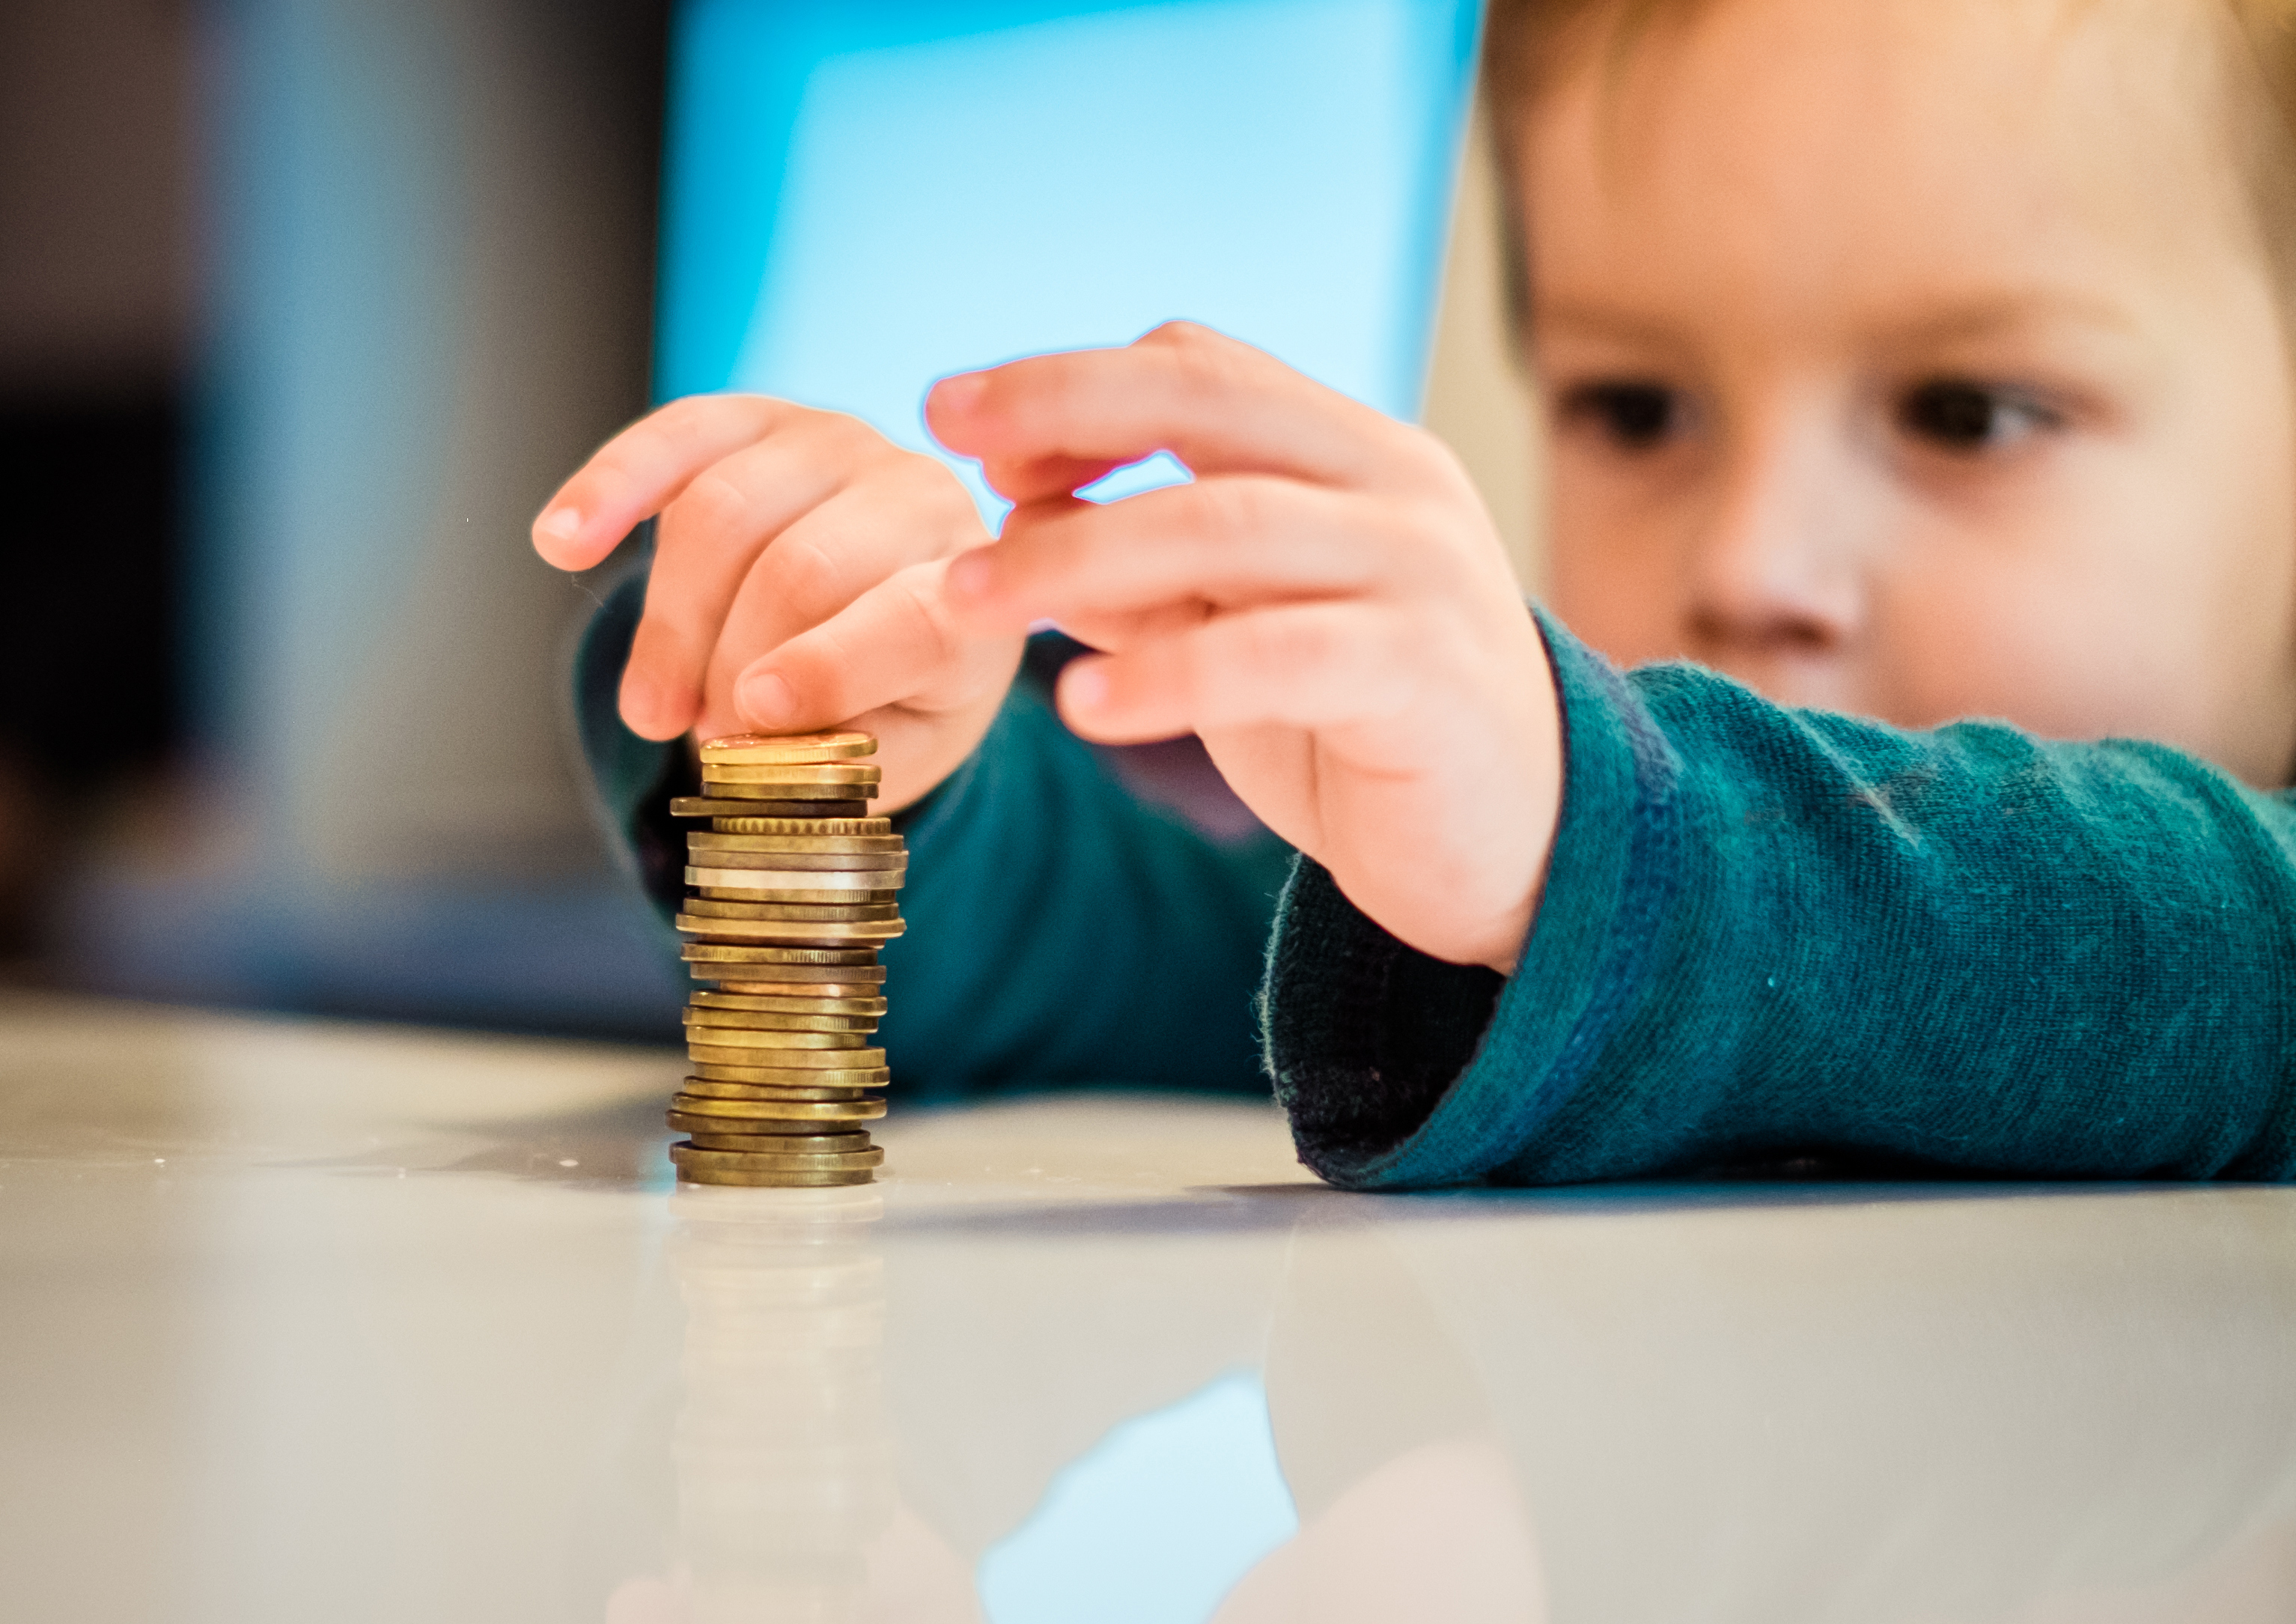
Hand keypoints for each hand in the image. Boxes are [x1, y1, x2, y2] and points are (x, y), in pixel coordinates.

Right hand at [531, 397, 1023, 811]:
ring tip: (657, 711)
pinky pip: (676, 437)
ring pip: (724, 515)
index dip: (827, 670)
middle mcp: (921, 497)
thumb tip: (756, 734)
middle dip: (730, 666)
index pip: (913, 620)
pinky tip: (557, 544)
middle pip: (801, 568)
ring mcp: (839, 445)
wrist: (902, 602)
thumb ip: (848, 753)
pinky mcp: (761, 418)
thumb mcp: (903, 749)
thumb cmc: (901, 692)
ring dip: (670, 625)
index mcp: (975, 593)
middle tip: (706, 741)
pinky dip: (610, 489)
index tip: (748, 722)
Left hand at [930, 323, 1561, 972]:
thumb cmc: (1368, 733)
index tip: (962, 424)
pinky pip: (1276, 653)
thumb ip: (1147, 577)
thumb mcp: (1239, 635)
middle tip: (942, 444)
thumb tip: (1017, 515)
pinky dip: (1166, 673)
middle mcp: (1393, 488)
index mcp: (1351, 455)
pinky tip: (1082, 707)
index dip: (1074, 385)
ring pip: (1226, 522)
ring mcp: (1419, 572)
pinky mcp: (1425, 674)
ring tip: (973, 600)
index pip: (1201, 369)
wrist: (1522, 851)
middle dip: (1061, 409)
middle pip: (1206, 406)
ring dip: (1080, 555)